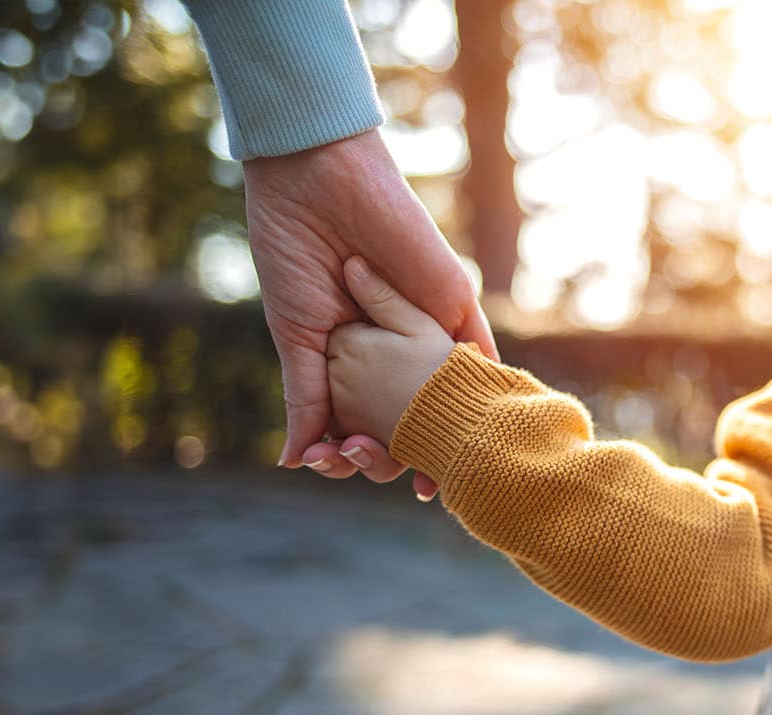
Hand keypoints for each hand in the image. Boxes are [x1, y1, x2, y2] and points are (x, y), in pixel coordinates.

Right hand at [244, 130, 495, 489]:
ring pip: (439, 401)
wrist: (317, 183)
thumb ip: (305, 398)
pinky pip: (478, 356)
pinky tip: (471, 431)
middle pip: (402, 421)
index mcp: (349, 356)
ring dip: (434, 441)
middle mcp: (390, 348)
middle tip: (362, 459)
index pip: (356, 420)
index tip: (329, 462)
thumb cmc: (294, 253)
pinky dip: (478, 396)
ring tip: (419, 474)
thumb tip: (297, 463)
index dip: (348, 452)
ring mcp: (425, 329)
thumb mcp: (296, 336)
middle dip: (388, 456)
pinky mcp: (453, 303)